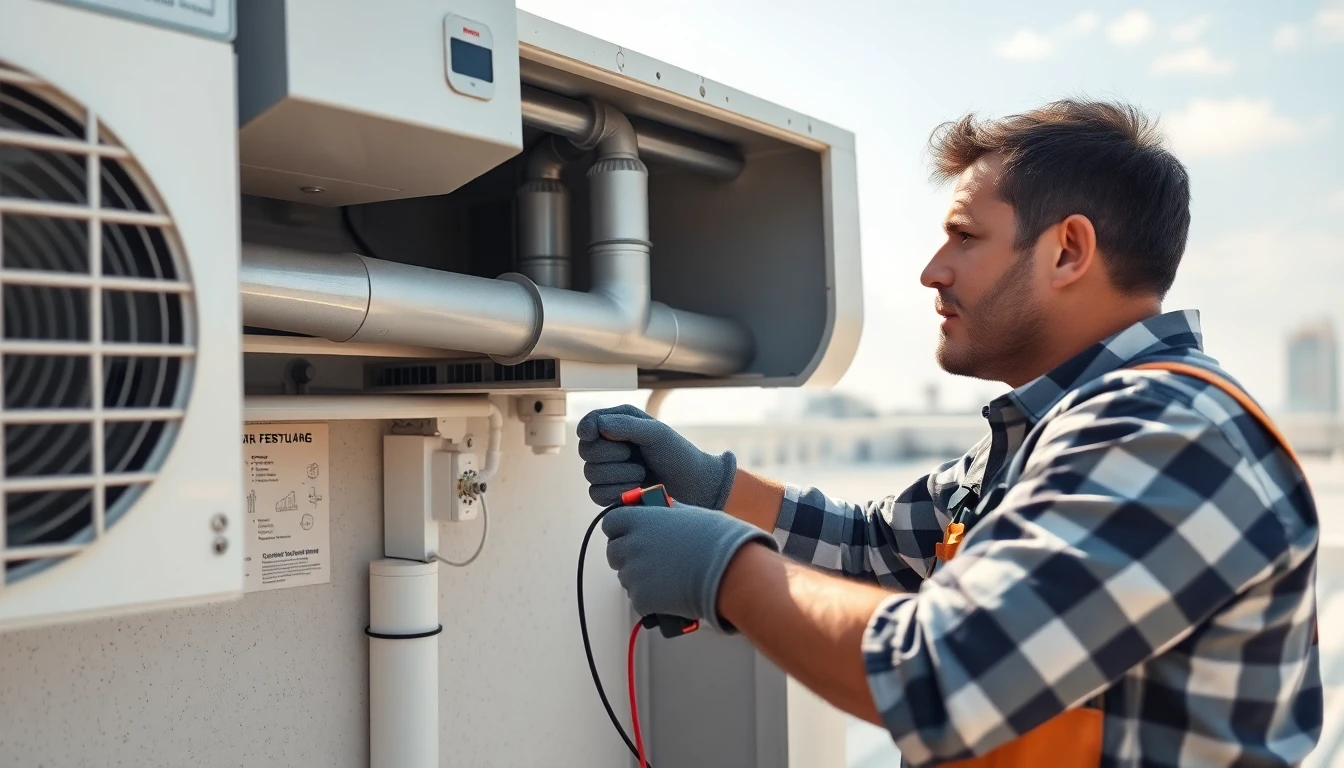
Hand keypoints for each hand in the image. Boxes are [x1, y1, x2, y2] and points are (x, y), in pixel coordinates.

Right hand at [577, 405, 736, 508]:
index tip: (592, 434)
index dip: (586, 429)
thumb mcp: (656, 433)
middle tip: (634, 455)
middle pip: (585, 451)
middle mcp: (610, 447)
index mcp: (618, 425)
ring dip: (619, 475)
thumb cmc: (678, 454)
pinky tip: (635, 489)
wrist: (694, 486)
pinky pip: (596, 494)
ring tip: (642, 474)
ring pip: (590, 473)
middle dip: (610, 454)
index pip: (588, 424)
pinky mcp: (610, 494)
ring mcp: (608, 472)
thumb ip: (626, 426)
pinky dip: (616, 492)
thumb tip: (597, 426)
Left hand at [602, 501, 777, 631]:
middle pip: (613, 552)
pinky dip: (651, 599)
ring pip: (626, 577)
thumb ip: (666, 513)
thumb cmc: (716, 542)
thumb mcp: (689, 514)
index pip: (611, 522)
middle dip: (627, 555)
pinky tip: (671, 592)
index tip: (628, 532)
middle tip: (649, 558)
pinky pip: (638, 599)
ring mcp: (634, 573)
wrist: (728, 572)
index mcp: (641, 520)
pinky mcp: (642, 598)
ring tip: (668, 577)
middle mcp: (632, 545)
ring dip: (640, 577)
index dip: (620, 528)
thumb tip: (660, 511)